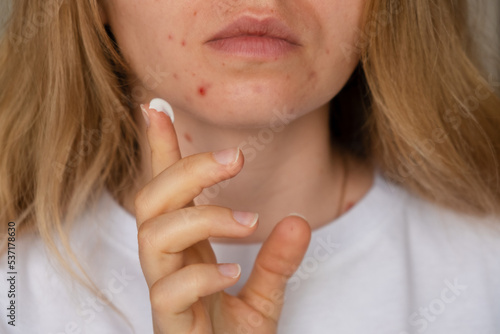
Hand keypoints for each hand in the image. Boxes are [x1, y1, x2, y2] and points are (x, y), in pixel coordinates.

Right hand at [135, 102, 310, 333]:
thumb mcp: (262, 296)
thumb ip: (276, 261)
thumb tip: (297, 221)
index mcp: (183, 249)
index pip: (162, 189)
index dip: (157, 149)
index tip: (156, 107)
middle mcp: (166, 263)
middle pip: (150, 201)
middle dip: (187, 171)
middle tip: (235, 158)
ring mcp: (164, 292)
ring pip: (153, 236)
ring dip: (202, 218)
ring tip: (249, 222)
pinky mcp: (169, 324)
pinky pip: (169, 290)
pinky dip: (202, 274)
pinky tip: (233, 273)